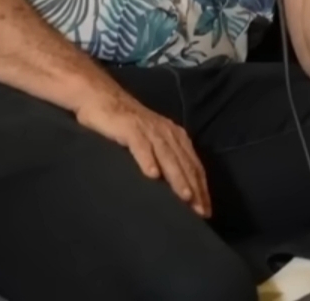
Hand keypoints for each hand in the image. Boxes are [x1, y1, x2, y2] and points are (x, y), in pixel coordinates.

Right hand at [73, 80, 210, 217]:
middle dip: (195, 188)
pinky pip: (141, 145)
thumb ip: (164, 158)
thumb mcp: (151, 141)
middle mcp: (166, 132)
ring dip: (177, 176)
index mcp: (175, 136)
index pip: (193, 164)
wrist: (102, 98)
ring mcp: (148, 129)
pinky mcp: (130, 128)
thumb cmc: (127, 126)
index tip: (206, 212)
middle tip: (200, 212)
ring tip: (185, 197)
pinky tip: (152, 175)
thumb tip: (176, 190)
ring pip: (167, 155)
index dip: (201, 187)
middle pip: (184, 162)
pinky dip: (148, 159)